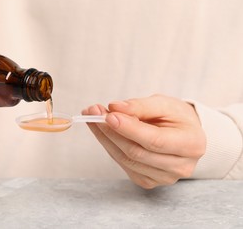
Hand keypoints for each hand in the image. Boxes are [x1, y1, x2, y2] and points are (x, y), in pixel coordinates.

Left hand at [83, 94, 205, 188]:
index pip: (154, 140)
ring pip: (125, 159)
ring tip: (93, 117)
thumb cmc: (176, 117)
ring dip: (105, 137)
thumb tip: (115, 108)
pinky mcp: (147, 181)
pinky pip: (123, 164)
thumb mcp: (164, 103)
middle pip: (136, 152)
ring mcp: (163, 178)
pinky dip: (109, 146)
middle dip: (110, 131)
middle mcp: (180, 166)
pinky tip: (102, 131)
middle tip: (92, 112)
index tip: (108, 115)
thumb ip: (141, 106)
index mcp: (191, 144)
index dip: (128, 129)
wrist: (184, 134)